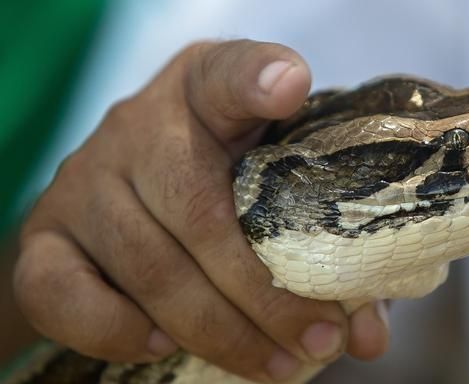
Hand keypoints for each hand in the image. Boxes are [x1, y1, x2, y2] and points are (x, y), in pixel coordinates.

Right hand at [13, 40, 388, 381]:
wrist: (136, 187)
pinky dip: (116, 331)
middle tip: (320, 341)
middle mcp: (136, 126)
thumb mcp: (278, 186)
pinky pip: (61, 291)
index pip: (229, 73)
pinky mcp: (44, 234)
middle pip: (200, 214)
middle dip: (265, 295)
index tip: (289, 87)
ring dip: (218, 331)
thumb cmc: (227, 182)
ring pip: (148, 266)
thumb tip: (367, 337)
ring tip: (278, 366)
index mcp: (206, 93)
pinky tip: (165, 346)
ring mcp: (83, 179)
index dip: (258, 77)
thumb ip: (329, 250)